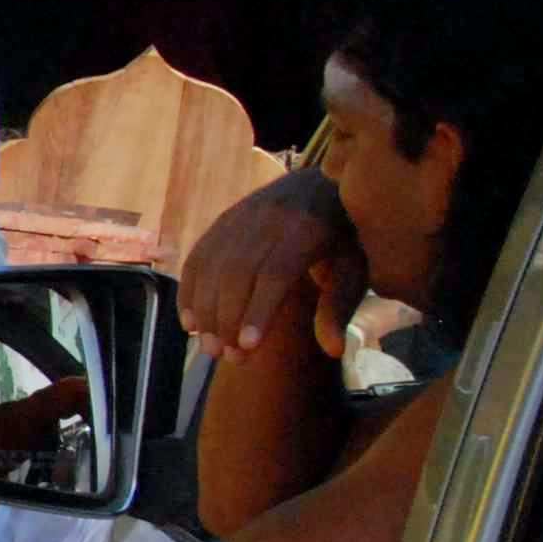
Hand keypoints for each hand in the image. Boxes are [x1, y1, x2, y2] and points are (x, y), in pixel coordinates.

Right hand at [179, 171, 364, 362]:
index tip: (248, 346)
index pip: (274, 273)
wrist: (323, 186)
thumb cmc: (343, 237)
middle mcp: (267, 220)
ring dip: (204, 310)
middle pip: (235, 272)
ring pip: (211, 266)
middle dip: (225, 318)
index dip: (257, 310)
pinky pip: (197, 257)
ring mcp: (239, 218)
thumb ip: (339, 307)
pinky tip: (189, 321)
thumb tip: (333, 350)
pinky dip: (188, 291)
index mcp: (306, 230)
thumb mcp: (354, 269)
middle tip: (224, 356)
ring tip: (208, 347)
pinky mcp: (222, 221)